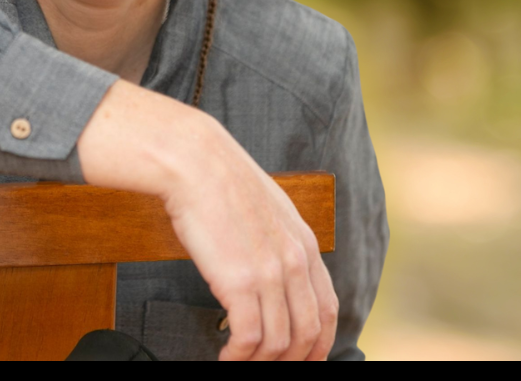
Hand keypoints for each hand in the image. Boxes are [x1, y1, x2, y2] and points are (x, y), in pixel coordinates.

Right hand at [78, 81, 337, 360]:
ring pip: (279, 343)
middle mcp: (294, 260)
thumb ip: (277, 237)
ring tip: (239, 360)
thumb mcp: (265, 204)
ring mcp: (270, 273)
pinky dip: (238, 357)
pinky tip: (226, 356)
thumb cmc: (217, 176)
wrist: (193, 159)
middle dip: (290, 359)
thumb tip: (268, 265)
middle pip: (307, 334)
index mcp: (303, 241)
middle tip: (267, 364)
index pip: (327, 310)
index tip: (304, 356)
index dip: (318, 343)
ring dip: (259, 360)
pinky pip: (249, 339)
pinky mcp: (240, 283)